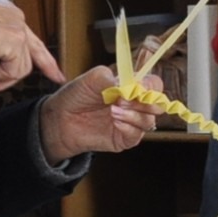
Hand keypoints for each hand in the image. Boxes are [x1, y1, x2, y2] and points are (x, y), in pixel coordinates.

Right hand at [0, 0, 63, 90]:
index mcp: (1, 10)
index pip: (27, 35)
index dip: (41, 56)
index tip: (53, 70)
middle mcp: (12, 15)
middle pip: (33, 51)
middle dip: (39, 69)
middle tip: (50, 78)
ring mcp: (16, 27)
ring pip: (19, 68)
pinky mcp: (16, 41)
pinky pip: (14, 72)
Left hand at [38, 65, 161, 163]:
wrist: (61, 118)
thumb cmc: (76, 96)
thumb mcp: (90, 79)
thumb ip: (109, 77)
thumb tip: (127, 84)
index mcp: (130, 87)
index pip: (153, 85)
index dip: (151, 86)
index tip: (139, 87)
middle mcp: (134, 105)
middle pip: (157, 104)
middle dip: (144, 102)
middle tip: (122, 99)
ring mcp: (131, 122)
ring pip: (149, 121)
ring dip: (133, 115)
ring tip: (113, 111)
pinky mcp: (124, 138)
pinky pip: (136, 135)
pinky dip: (127, 127)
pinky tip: (114, 122)